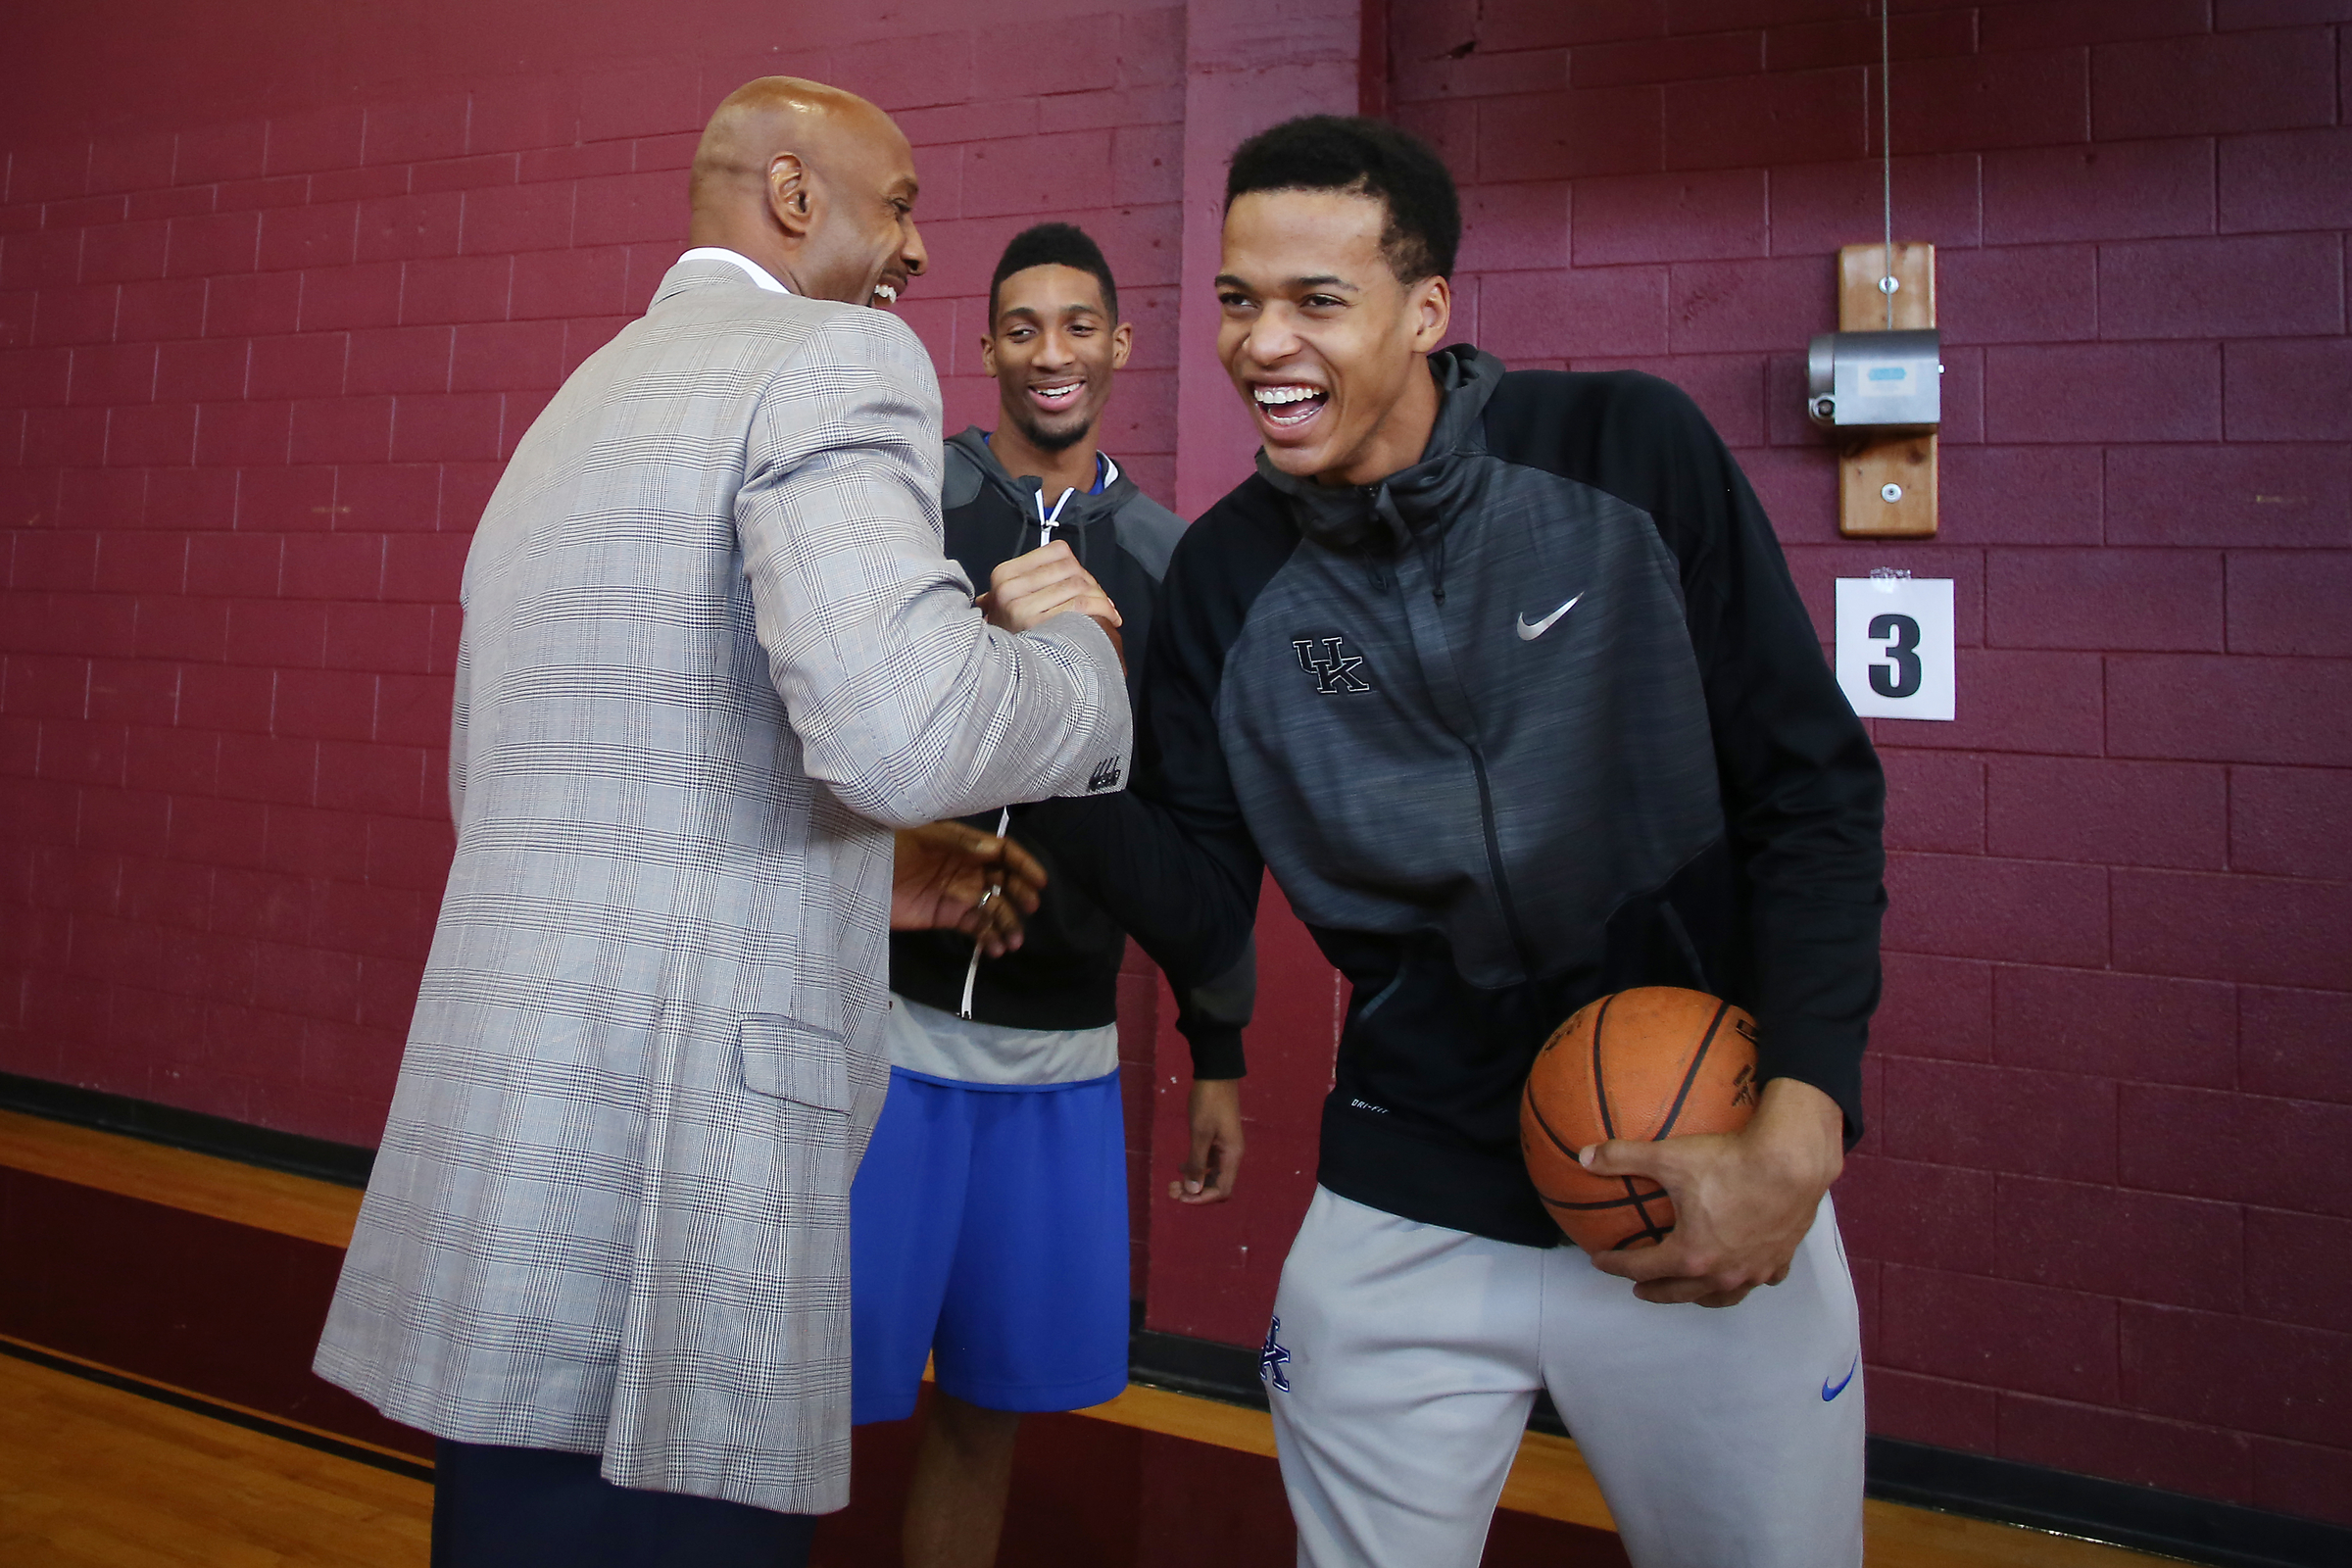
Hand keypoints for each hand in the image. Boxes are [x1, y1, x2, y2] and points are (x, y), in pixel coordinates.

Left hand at [891, 821, 1045, 957]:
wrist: (857, 873)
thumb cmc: (890, 845)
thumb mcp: (924, 836)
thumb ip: (958, 842)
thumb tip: (993, 850)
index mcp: (965, 845)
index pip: (1003, 853)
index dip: (1024, 865)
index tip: (1039, 882)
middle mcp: (967, 869)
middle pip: (1004, 881)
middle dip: (1020, 895)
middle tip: (1029, 908)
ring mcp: (958, 894)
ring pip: (993, 908)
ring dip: (1007, 923)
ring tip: (1013, 942)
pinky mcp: (946, 916)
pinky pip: (975, 926)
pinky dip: (988, 938)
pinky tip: (995, 949)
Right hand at [977, 541, 1122, 642]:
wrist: (1001, 669)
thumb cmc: (1016, 633)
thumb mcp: (1016, 598)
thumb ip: (1041, 579)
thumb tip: (1080, 572)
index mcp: (1005, 573)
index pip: (1057, 551)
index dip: (1079, 566)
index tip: (1087, 582)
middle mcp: (1009, 588)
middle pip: (1070, 568)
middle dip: (1092, 584)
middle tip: (1101, 600)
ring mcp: (1020, 607)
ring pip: (1077, 585)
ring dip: (1100, 598)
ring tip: (1107, 611)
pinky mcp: (1035, 625)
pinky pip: (1079, 604)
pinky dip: (1100, 609)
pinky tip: (1108, 618)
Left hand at [1169, 1077, 1243, 1204]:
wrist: (1215, 1075)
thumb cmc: (1208, 1103)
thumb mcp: (1200, 1133)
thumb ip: (1197, 1163)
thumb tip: (1193, 1191)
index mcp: (1232, 1156)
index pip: (1221, 1191)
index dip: (1201, 1198)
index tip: (1180, 1197)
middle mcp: (1231, 1156)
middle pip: (1215, 1186)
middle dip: (1194, 1192)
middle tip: (1171, 1189)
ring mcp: (1224, 1148)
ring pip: (1210, 1175)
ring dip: (1193, 1181)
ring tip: (1172, 1182)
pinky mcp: (1217, 1140)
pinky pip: (1208, 1162)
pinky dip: (1195, 1167)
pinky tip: (1180, 1166)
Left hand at [1579, 1077, 1843, 1307]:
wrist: (1792, 1163)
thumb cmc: (1729, 1163)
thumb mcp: (1669, 1157)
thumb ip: (1623, 1157)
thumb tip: (1584, 1156)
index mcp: (1689, 1255)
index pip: (1641, 1267)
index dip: (1616, 1265)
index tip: (1600, 1261)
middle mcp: (1722, 1272)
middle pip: (1679, 1292)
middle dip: (1654, 1291)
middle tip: (1638, 1287)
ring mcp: (1754, 1271)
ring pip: (1721, 1295)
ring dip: (1698, 1295)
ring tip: (1686, 1288)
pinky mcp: (1779, 1260)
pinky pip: (1760, 1279)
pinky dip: (1745, 1279)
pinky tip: (1742, 1270)